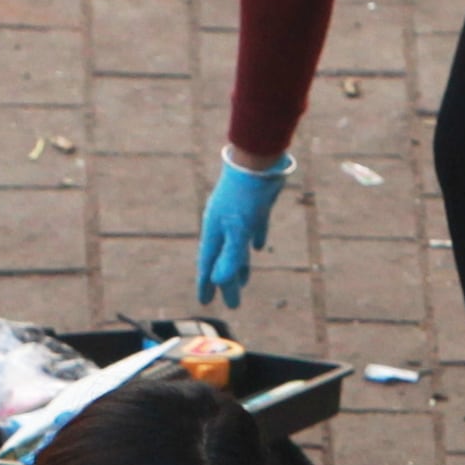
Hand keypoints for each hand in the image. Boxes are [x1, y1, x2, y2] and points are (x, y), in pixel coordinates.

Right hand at [196, 152, 288, 308]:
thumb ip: (230, 256)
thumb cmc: (245, 197)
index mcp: (215, 233)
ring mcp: (238, 216)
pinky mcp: (254, 207)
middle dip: (225, 281)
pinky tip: (259, 246)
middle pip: (223, 260)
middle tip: (229, 302)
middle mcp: (223, 227)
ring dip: (239, 264)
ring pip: (236, 246)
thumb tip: (220, 282)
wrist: (257, 161)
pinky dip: (255, 240)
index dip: (207, 285)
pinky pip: (253, 229)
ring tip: (243, 280)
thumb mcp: (238, 230)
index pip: (209, 266)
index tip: (206, 303)